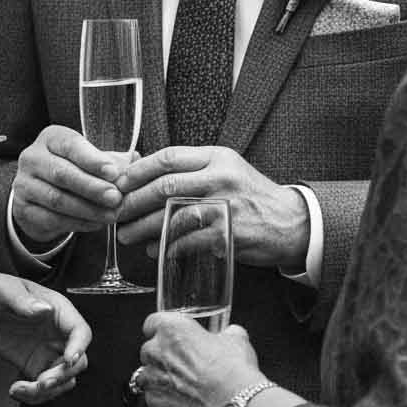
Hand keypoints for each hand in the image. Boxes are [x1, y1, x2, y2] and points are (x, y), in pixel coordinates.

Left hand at [0, 271, 90, 403]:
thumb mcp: (7, 290)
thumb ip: (24, 300)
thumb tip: (43, 309)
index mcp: (59, 312)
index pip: (80, 331)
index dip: (79, 347)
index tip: (69, 360)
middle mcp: (59, 335)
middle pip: (78, 362)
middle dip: (62, 376)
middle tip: (41, 382)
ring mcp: (49, 353)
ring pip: (63, 380)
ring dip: (47, 391)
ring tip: (21, 389)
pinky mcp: (36, 367)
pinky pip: (44, 388)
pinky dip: (33, 395)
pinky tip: (15, 390)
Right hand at [12, 125, 124, 249]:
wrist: (40, 193)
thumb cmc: (73, 169)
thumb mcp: (90, 158)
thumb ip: (111, 159)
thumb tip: (136, 161)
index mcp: (51, 138)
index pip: (71, 146)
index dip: (93, 160)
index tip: (114, 173)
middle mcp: (32, 157)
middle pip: (62, 173)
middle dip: (92, 188)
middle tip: (115, 198)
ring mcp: (23, 183)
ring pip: (57, 199)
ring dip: (87, 209)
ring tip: (111, 215)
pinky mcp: (23, 208)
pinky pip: (51, 218)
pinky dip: (77, 223)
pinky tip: (95, 224)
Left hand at [116, 146, 306, 269]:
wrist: (290, 222)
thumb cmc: (252, 197)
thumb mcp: (227, 170)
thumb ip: (193, 170)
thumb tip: (144, 176)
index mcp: (217, 157)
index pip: (168, 157)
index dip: (137, 171)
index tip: (119, 183)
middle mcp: (220, 177)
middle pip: (164, 186)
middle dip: (133, 201)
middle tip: (116, 213)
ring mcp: (224, 206)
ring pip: (171, 216)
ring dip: (143, 228)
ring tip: (128, 235)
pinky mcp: (227, 234)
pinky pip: (186, 241)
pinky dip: (166, 246)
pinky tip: (156, 249)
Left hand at [138, 315, 261, 406]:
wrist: (235, 405)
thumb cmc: (233, 372)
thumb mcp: (237, 340)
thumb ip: (226, 333)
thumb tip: (230, 334)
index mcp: (172, 329)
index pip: (152, 322)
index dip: (162, 329)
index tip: (168, 334)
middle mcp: (156, 352)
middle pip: (149, 349)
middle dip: (163, 355)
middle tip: (185, 363)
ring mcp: (152, 379)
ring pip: (148, 375)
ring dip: (161, 378)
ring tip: (185, 385)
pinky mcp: (154, 404)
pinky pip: (153, 397)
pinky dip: (165, 399)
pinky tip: (184, 401)